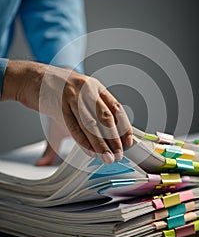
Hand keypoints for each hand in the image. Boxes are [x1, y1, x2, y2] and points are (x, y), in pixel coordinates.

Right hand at [1, 60, 132, 163]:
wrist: (33, 78)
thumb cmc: (59, 90)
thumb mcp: (80, 96)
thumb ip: (93, 113)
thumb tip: (106, 137)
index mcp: (96, 87)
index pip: (116, 108)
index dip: (124, 126)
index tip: (128, 142)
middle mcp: (87, 90)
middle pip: (105, 117)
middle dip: (114, 139)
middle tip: (118, 155)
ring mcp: (72, 97)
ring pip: (90, 124)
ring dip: (100, 144)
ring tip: (107, 158)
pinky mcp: (58, 105)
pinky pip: (73, 127)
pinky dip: (83, 142)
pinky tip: (90, 152)